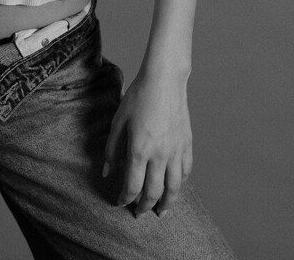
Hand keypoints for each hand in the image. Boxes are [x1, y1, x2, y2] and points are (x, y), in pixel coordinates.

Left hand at [102, 68, 192, 215]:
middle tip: (139, 213)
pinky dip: (180, 183)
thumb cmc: (138, 97)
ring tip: (161, 211)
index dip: (125, 198)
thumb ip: (112, 149)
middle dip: (145, 207)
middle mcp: (160, 154)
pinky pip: (186, 171)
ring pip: (174, 187)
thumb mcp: (119, 121)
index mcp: (140, 149)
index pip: (132, 185)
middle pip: (153, 192)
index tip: (120, 202)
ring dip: (167, 203)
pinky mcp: (187, 143)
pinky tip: (175, 187)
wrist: (164, 80)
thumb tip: (106, 172)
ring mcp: (176, 150)